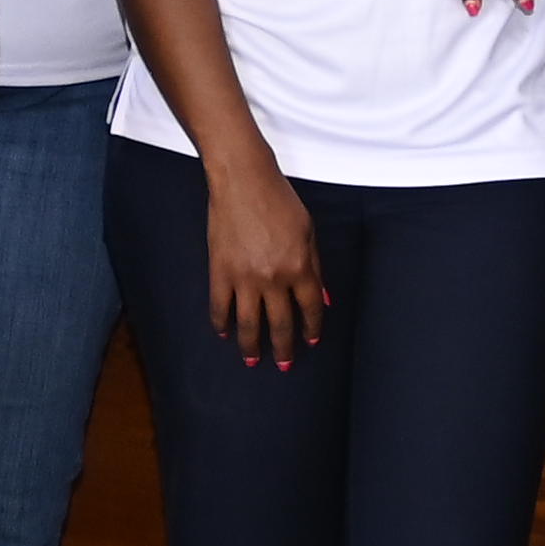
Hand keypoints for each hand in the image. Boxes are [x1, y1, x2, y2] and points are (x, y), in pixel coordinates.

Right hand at [200, 159, 325, 368]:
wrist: (243, 181)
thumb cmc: (280, 200)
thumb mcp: (309, 231)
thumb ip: (316, 268)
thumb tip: (324, 300)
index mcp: (300, 267)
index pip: (310, 309)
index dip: (312, 328)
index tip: (312, 341)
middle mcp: (274, 278)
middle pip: (281, 324)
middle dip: (284, 348)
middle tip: (284, 364)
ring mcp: (245, 277)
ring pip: (249, 323)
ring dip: (252, 347)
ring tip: (253, 361)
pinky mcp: (220, 271)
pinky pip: (220, 306)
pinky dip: (222, 323)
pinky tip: (225, 333)